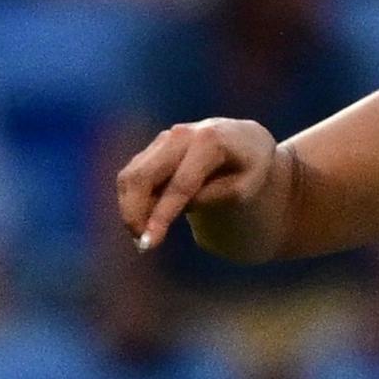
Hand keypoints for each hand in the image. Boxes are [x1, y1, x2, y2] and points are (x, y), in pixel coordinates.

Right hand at [115, 119, 279, 251]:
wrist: (245, 140)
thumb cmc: (248, 167)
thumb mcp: (243, 188)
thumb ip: (210, 197)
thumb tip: (168, 210)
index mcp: (210, 142)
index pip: (180, 184)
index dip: (162, 215)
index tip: (148, 243)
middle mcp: (182, 135)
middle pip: (142, 176)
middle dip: (134, 213)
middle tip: (141, 244)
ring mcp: (164, 138)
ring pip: (131, 176)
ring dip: (130, 209)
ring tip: (145, 235)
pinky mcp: (153, 147)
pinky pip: (132, 175)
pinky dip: (131, 200)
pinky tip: (145, 219)